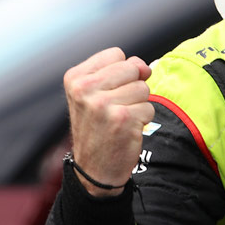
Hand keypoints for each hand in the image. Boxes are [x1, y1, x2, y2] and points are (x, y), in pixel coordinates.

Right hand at [63, 48, 153, 195]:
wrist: (94, 170)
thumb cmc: (98, 127)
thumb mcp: (96, 94)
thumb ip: (120, 71)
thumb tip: (145, 67)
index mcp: (75, 78)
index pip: (117, 54)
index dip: (122, 72)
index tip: (108, 92)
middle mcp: (84, 89)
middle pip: (133, 68)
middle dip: (133, 87)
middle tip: (116, 108)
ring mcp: (103, 104)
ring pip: (143, 88)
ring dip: (138, 105)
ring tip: (120, 119)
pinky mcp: (123, 119)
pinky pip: (149, 107)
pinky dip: (143, 120)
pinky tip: (126, 130)